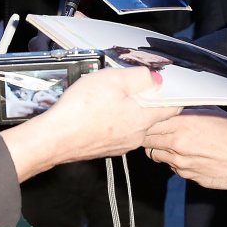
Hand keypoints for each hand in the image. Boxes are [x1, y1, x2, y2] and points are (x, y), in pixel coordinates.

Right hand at [0, 67, 179, 181]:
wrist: (54, 138)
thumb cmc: (82, 110)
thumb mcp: (114, 80)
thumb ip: (140, 78)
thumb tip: (156, 79)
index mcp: (143, 118)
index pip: (172, 108)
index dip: (171, 93)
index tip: (163, 83)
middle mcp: (136, 135)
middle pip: (149, 113)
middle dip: (141, 98)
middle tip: (124, 84)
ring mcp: (120, 144)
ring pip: (131, 121)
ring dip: (123, 108)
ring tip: (104, 96)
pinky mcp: (105, 148)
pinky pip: (115, 130)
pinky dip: (109, 119)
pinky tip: (94, 110)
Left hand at [143, 107, 226, 190]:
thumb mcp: (211, 112)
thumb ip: (188, 110)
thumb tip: (174, 106)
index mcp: (182, 125)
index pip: (149, 121)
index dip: (147, 119)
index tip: (148, 117)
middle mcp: (177, 144)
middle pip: (146, 140)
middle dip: (147, 134)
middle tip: (154, 129)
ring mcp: (180, 162)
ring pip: (154, 154)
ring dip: (157, 148)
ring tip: (169, 142)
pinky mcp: (185, 175)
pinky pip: (169, 166)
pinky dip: (172, 159)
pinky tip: (184, 154)